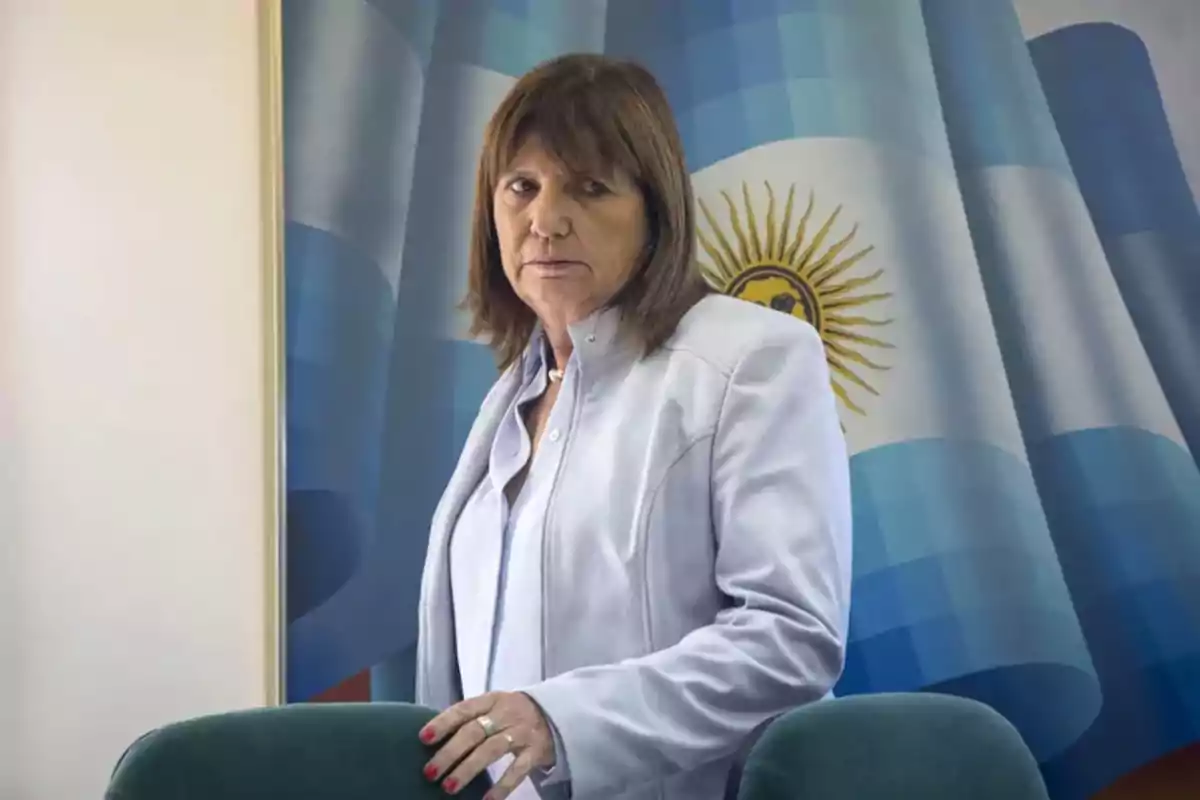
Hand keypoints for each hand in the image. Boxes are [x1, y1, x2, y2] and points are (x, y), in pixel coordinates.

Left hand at [420, 691, 555, 798]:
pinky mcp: (535, 751)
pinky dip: (502, 785)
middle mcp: (506, 714)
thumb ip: (470, 719)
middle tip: (430, 772)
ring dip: (468, 769)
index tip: (423, 738)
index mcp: (491, 700)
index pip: (463, 709)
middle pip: (474, 732)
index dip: (443, 723)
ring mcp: (522, 732)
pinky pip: (518, 770)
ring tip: (449, 787)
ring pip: (491, 750)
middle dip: (450, 752)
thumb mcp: (493, 707)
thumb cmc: (512, 714)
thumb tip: (432, 738)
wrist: (555, 715)